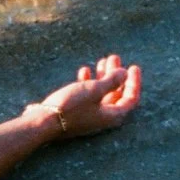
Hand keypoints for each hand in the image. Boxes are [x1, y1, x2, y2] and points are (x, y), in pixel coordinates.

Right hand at [25, 54, 141, 140]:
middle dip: (117, 75)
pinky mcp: (77, 112)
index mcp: (113, 115)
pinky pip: (88, 96)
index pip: (131, 99)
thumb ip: (112, 81)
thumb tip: (124, 73)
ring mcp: (90, 115)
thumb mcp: (95, 90)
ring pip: (102, 93)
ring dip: (103, 76)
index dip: (134, 82)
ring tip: (102, 60)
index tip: (132, 67)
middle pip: (116, 94)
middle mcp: (103, 117)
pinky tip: (84, 70)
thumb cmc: (72, 106)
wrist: (45, 121)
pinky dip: (89, 82)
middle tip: (114, 58)